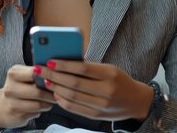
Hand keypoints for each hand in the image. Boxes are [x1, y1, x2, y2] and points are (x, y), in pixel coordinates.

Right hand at [0, 64, 55, 127]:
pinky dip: (42, 109)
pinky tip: (43, 106)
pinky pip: (36, 113)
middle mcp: (10, 88)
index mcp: (14, 73)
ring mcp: (12, 103)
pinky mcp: (16, 116)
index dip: (47, 75)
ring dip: (48, 102)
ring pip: (38, 104)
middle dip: (51, 93)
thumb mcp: (23, 75)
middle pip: (38, 92)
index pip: (34, 73)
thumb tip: (56, 70)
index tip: (55, 77)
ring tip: (53, 99)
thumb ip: (36, 72)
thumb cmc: (18, 87)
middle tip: (58, 92)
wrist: (2, 106)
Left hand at [36, 60, 153, 120]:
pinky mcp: (96, 115)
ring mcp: (101, 105)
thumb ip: (90, 68)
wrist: (136, 101)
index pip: (82, 68)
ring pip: (72, 96)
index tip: (50, 60)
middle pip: (74, 83)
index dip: (64, 65)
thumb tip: (64, 63)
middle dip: (54, 76)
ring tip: (45, 80)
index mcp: (110, 74)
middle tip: (40, 70)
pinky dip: (62, 100)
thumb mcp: (110, 69)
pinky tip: (55, 93)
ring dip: (55, 88)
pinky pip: (74, 108)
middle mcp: (106, 91)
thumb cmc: (119, 80)